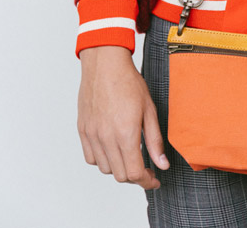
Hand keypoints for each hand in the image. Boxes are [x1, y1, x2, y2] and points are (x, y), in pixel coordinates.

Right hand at [77, 45, 169, 189]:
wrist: (105, 65)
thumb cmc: (128, 82)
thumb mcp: (149, 110)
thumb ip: (154, 140)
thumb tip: (162, 164)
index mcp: (125, 134)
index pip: (134, 173)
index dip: (147, 181)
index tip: (154, 179)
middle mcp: (106, 138)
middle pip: (120, 175)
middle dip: (135, 177)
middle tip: (145, 169)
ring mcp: (93, 135)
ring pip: (105, 169)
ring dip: (119, 168)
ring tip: (129, 155)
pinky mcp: (83, 130)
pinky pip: (91, 158)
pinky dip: (103, 160)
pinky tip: (112, 149)